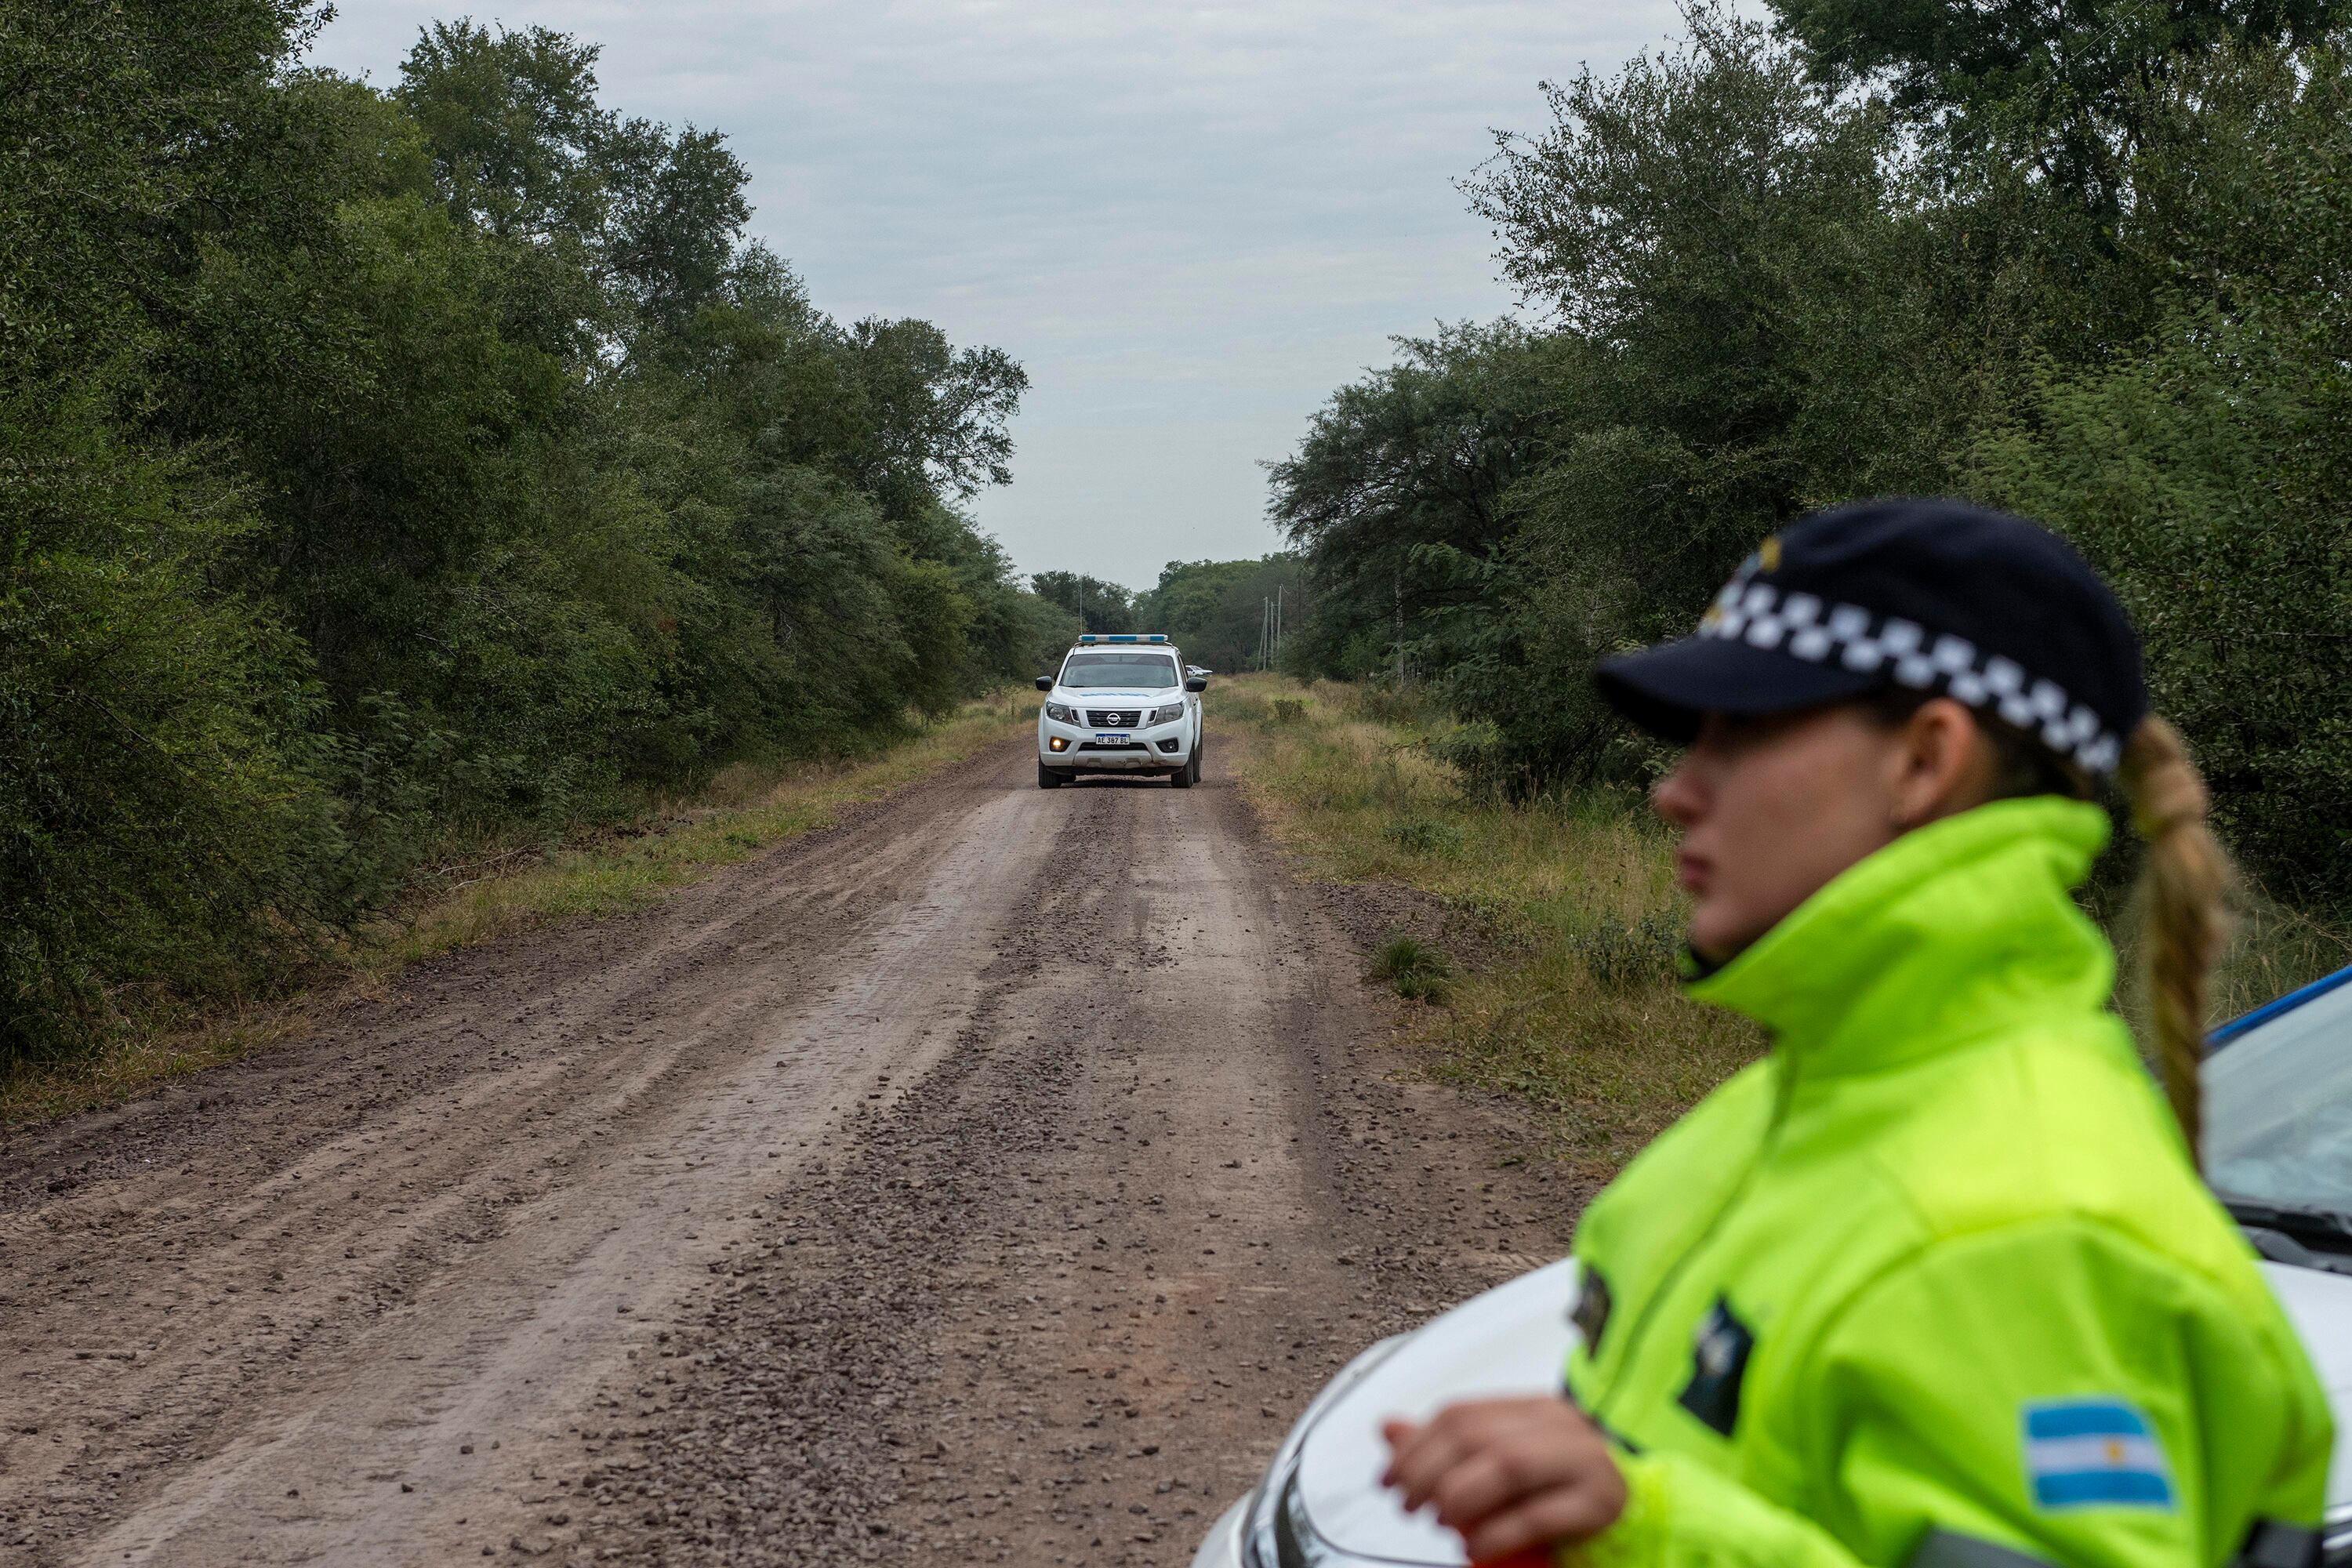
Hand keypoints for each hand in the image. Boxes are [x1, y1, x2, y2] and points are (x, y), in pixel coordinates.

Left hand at [1381, 1395, 1625, 1565]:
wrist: (1636, 1518)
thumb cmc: (1560, 1492)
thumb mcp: (1499, 1464)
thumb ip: (1445, 1448)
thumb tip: (1387, 1427)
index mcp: (1534, 1409)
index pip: (1460, 1414)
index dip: (1414, 1447)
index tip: (1387, 1480)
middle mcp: (1562, 1425)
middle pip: (1477, 1436)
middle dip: (1428, 1473)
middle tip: (1408, 1506)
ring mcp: (1586, 1460)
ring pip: (1507, 1465)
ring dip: (1460, 1498)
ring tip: (1443, 1523)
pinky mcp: (1603, 1502)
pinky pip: (1538, 1514)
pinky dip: (1496, 1533)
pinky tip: (1475, 1546)